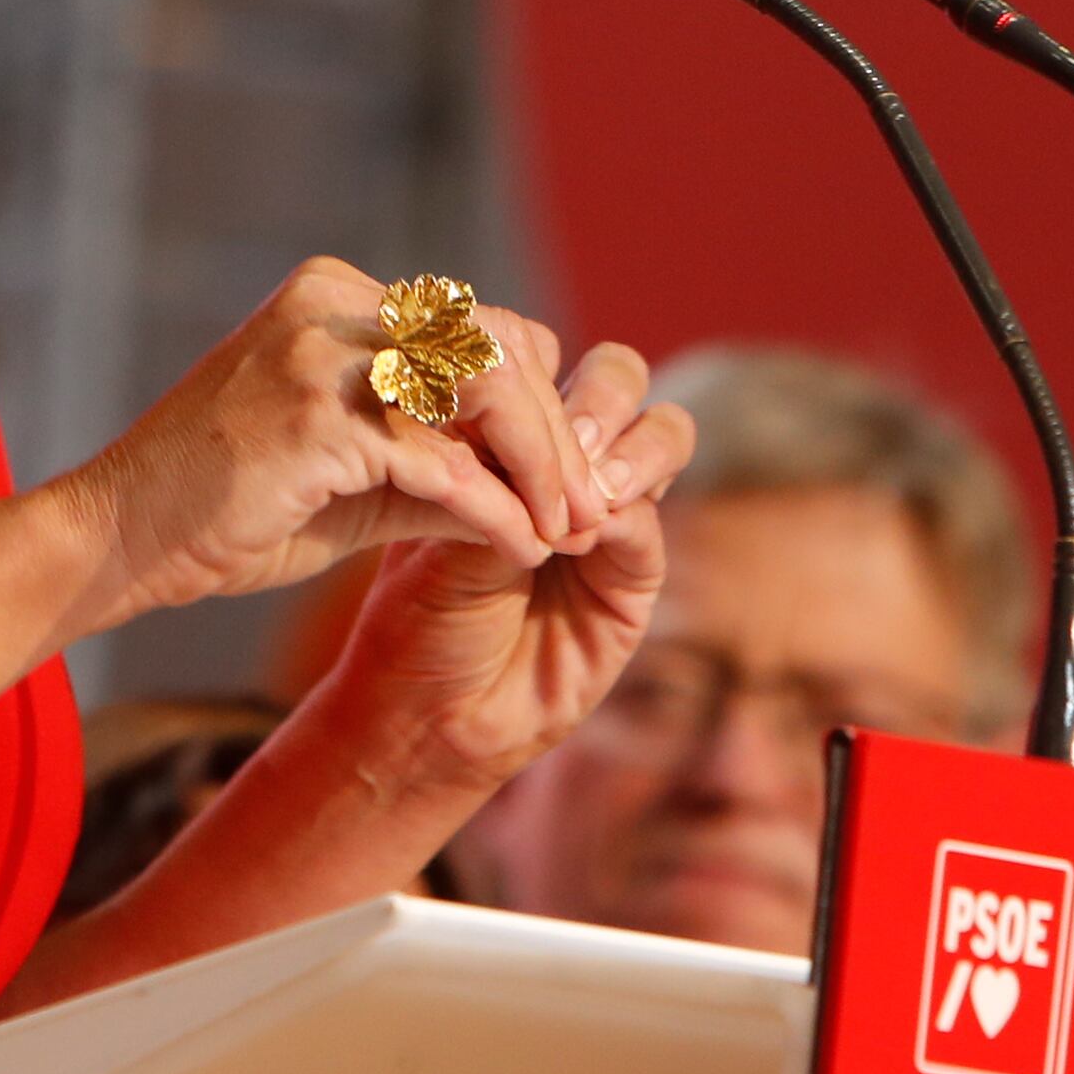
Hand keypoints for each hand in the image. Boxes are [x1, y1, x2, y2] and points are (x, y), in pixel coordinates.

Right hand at [57, 261, 615, 635]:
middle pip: (499, 347)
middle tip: (592, 509)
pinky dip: (493, 507)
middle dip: (556, 435)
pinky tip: (523, 546)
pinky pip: (439, 461)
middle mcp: (334, 300)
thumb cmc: (227, 513)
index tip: (569, 475)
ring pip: (483, 390)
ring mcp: (322, 350)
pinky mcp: (315, 416)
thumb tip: (542, 490)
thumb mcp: (356, 478)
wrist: (115, 540)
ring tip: (570, 530)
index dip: (543, 400)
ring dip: (540, 467)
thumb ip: (439, 463)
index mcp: (339, 295)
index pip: (484, 328)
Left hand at [300, 344, 697, 795]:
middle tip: (562, 433)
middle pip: (619, 378)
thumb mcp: (440, 519)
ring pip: (662, 433)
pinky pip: (651, 520)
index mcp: (511, 432)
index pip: (548, 358)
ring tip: (583, 483)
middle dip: (599, 393)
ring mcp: (612, 513)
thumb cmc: (412, 615)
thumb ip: (494, 460)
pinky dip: (624, 514)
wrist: (426, 716)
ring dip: (626, 446)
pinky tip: (583, 532)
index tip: (494, 390)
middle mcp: (569, 463)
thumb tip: (523, 391)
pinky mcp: (636, 574)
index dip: (534, 365)